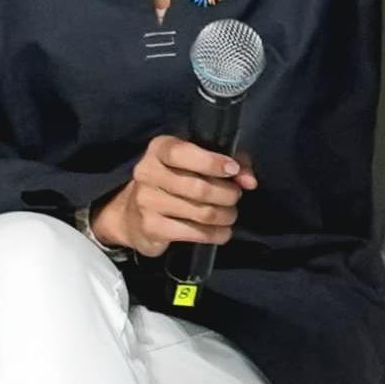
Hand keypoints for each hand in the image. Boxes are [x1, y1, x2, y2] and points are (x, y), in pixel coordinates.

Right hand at [92, 135, 256, 255]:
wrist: (134, 215)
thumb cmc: (178, 180)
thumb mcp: (202, 162)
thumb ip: (232, 164)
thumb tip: (250, 181)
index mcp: (159, 149)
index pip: (182, 153)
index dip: (211, 162)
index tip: (233, 170)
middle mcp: (147, 173)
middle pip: (199, 188)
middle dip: (228, 194)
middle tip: (235, 196)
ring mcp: (146, 202)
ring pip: (201, 212)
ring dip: (226, 215)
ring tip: (229, 214)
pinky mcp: (151, 228)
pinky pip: (194, 233)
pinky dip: (216, 234)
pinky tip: (221, 231)